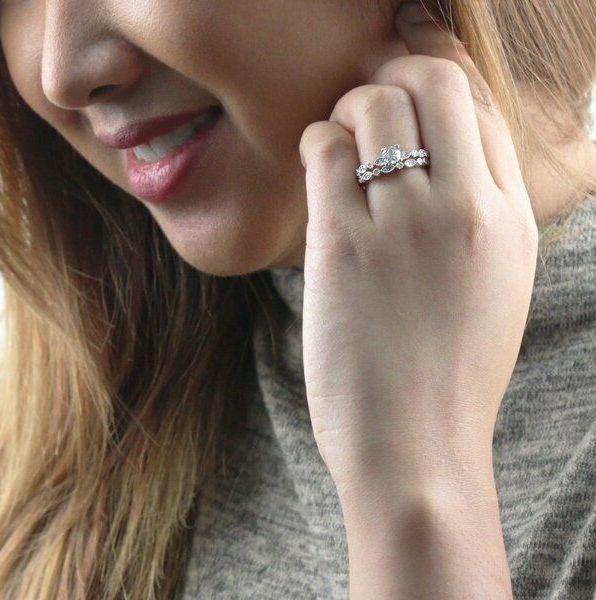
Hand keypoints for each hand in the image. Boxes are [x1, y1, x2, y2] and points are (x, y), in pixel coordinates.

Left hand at [298, 1, 538, 506]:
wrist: (416, 447)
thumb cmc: (450, 375)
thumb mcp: (495, 289)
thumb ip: (479, 217)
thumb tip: (439, 159)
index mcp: (510, 219)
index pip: (482, 107)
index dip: (440, 85)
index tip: (409, 93)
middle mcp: (465, 207)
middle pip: (433, 82)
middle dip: (395, 77)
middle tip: (369, 108)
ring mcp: (405, 222)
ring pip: (374, 103)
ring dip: (348, 111)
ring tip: (340, 146)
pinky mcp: (343, 243)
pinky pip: (324, 150)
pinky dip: (316, 145)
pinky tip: (317, 174)